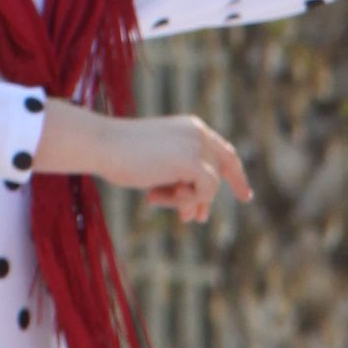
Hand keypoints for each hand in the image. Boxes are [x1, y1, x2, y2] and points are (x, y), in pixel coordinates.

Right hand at [39, 98, 250, 226]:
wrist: (102, 145)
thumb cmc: (121, 156)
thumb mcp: (157, 171)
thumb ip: (180, 184)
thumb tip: (199, 214)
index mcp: (191, 128)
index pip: (224, 152)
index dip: (235, 175)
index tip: (245, 196)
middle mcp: (199, 132)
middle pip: (221, 171)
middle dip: (206, 199)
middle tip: (199, 219)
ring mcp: (198, 145)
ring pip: (211, 187)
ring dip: (183, 200)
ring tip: (152, 197)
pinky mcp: (193, 161)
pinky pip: (205, 191)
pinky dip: (184, 200)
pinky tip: (154, 195)